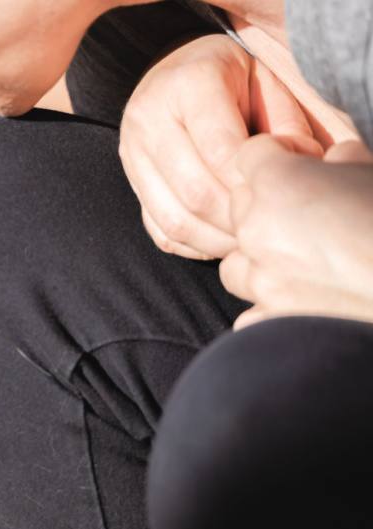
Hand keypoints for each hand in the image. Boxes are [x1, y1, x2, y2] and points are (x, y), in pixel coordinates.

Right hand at [119, 34, 320, 259]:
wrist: (181, 70)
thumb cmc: (236, 79)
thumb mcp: (269, 83)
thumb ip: (287, 124)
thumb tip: (298, 168)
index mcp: (188, 83)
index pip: (220, 150)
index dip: (253, 181)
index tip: (281, 193)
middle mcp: (149, 118)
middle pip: (195, 191)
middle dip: (238, 218)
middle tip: (270, 225)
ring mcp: (132, 153)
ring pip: (174, 219)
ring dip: (217, 239)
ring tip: (249, 237)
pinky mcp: (131, 181)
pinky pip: (160, 230)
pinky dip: (195, 245)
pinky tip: (223, 237)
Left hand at [220, 135, 372, 327]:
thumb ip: (346, 161)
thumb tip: (334, 161)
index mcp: (280, 183)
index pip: (250, 154)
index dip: (277, 156)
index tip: (301, 165)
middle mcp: (257, 230)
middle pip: (239, 207)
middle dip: (268, 206)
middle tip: (312, 216)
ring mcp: (260, 279)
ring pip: (236, 262)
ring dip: (261, 259)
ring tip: (303, 263)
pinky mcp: (269, 321)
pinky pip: (253, 311)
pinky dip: (271, 307)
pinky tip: (304, 304)